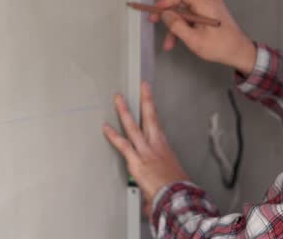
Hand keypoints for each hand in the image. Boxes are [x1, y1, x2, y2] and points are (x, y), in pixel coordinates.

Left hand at [102, 81, 189, 208]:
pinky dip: (113, 135)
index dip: (151, 106)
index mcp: (163, 146)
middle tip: (142, 87)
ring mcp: (145, 151)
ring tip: (119, 99)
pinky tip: (105, 127)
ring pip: (133, 127)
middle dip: (145, 100)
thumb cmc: (176, 187)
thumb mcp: (170, 176)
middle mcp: (155, 145)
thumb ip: (157, 177)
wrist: (176, 195)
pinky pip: (123, 145)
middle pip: (150, 117)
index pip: (156, 121)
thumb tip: (151, 191)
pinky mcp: (137, 161)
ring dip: (125, 112)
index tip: (148, 94)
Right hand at [149, 0, 256, 74]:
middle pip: (183, 4)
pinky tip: (181, 39)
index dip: (167, 0)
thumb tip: (165, 14)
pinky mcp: (212, 15)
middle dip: (170, 18)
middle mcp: (210, 1)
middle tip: (155, 24)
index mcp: (206, 4)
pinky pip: (195, 17)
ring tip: (170, 44)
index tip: (156, 10)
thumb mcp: (194, 39)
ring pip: (187, 13)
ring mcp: (212, 8)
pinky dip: (187, 27)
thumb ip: (177, 25)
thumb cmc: (221, 47)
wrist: (241, 53)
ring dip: (178, 27)